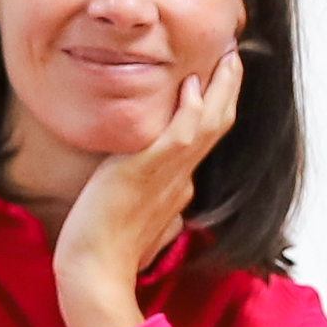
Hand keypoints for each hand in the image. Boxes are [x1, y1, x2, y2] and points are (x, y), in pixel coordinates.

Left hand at [47, 49, 239, 326]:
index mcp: (178, 187)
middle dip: (228, 89)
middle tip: (232, 55)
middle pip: (216, 125)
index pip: (203, 139)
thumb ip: (150, 200)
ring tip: (226, 57)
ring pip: (207, 124)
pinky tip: (193, 84)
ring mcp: (168, 176)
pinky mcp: (147, 173)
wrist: (94, 271)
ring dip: (221, 89)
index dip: (215, 107)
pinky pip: (179, 135)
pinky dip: (191, 109)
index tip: (218, 80)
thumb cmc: (106, 250)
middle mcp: (181, 178)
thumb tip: (165, 198)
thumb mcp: (134, 217)